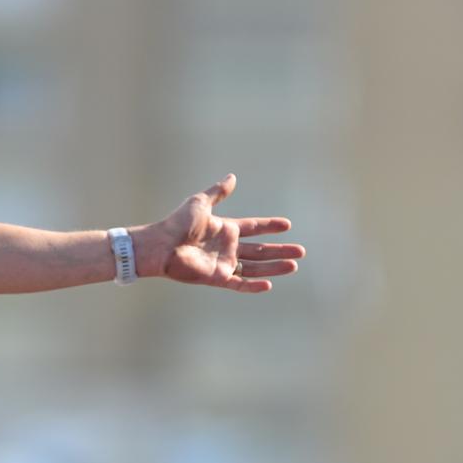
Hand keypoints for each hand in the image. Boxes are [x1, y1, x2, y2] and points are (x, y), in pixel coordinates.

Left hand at [139, 174, 303, 292]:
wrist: (161, 245)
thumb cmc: (177, 223)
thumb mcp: (200, 203)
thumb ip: (218, 192)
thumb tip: (232, 176)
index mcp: (224, 229)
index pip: (253, 227)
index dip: (269, 226)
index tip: (287, 225)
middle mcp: (226, 247)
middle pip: (259, 250)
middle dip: (279, 251)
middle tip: (301, 251)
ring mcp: (222, 263)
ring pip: (254, 267)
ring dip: (274, 267)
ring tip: (293, 266)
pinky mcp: (216, 278)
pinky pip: (239, 283)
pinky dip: (252, 286)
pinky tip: (269, 285)